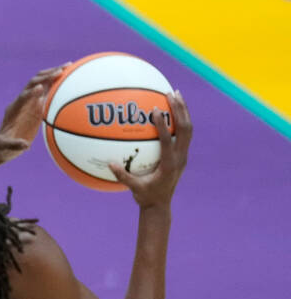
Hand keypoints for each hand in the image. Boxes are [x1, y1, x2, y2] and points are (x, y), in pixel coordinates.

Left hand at [0, 65, 66, 174]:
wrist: (2, 145)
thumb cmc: (2, 147)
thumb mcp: (5, 147)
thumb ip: (14, 145)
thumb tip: (24, 145)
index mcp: (14, 110)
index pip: (22, 98)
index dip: (31, 93)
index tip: (41, 88)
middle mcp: (21, 102)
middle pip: (33, 84)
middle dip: (45, 76)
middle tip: (61, 70)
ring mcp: (29, 102)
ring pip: (41, 83)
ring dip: (52, 74)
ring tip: (68, 67)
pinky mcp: (36, 105)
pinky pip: (47, 91)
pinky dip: (56, 84)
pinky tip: (69, 79)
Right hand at [111, 90, 190, 208]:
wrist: (161, 205)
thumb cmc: (145, 196)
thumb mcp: (134, 188)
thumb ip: (123, 176)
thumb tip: (109, 163)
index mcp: (169, 165)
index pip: (168, 142)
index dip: (163, 126)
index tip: (155, 110)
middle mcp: (180, 158)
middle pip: (186, 130)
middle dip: (180, 110)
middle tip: (171, 93)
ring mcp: (183, 156)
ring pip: (188, 129)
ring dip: (183, 111)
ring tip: (176, 94)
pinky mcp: (181, 154)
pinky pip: (184, 133)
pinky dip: (179, 119)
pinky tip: (170, 108)